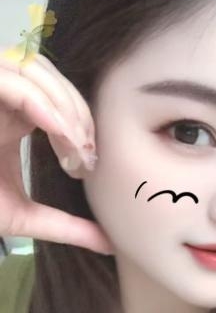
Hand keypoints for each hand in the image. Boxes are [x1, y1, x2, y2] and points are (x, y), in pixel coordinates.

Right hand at [0, 50, 113, 255]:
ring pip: (31, 68)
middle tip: (86, 151)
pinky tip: (57, 132)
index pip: (57, 96)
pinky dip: (39, 102)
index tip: (88, 161)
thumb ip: (68, 227)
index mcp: (13, 118)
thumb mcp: (26, 218)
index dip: (81, 119)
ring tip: (73, 144)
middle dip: (77, 108)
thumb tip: (110, 244)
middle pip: (49, 74)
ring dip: (62, 103)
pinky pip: (9, 82)